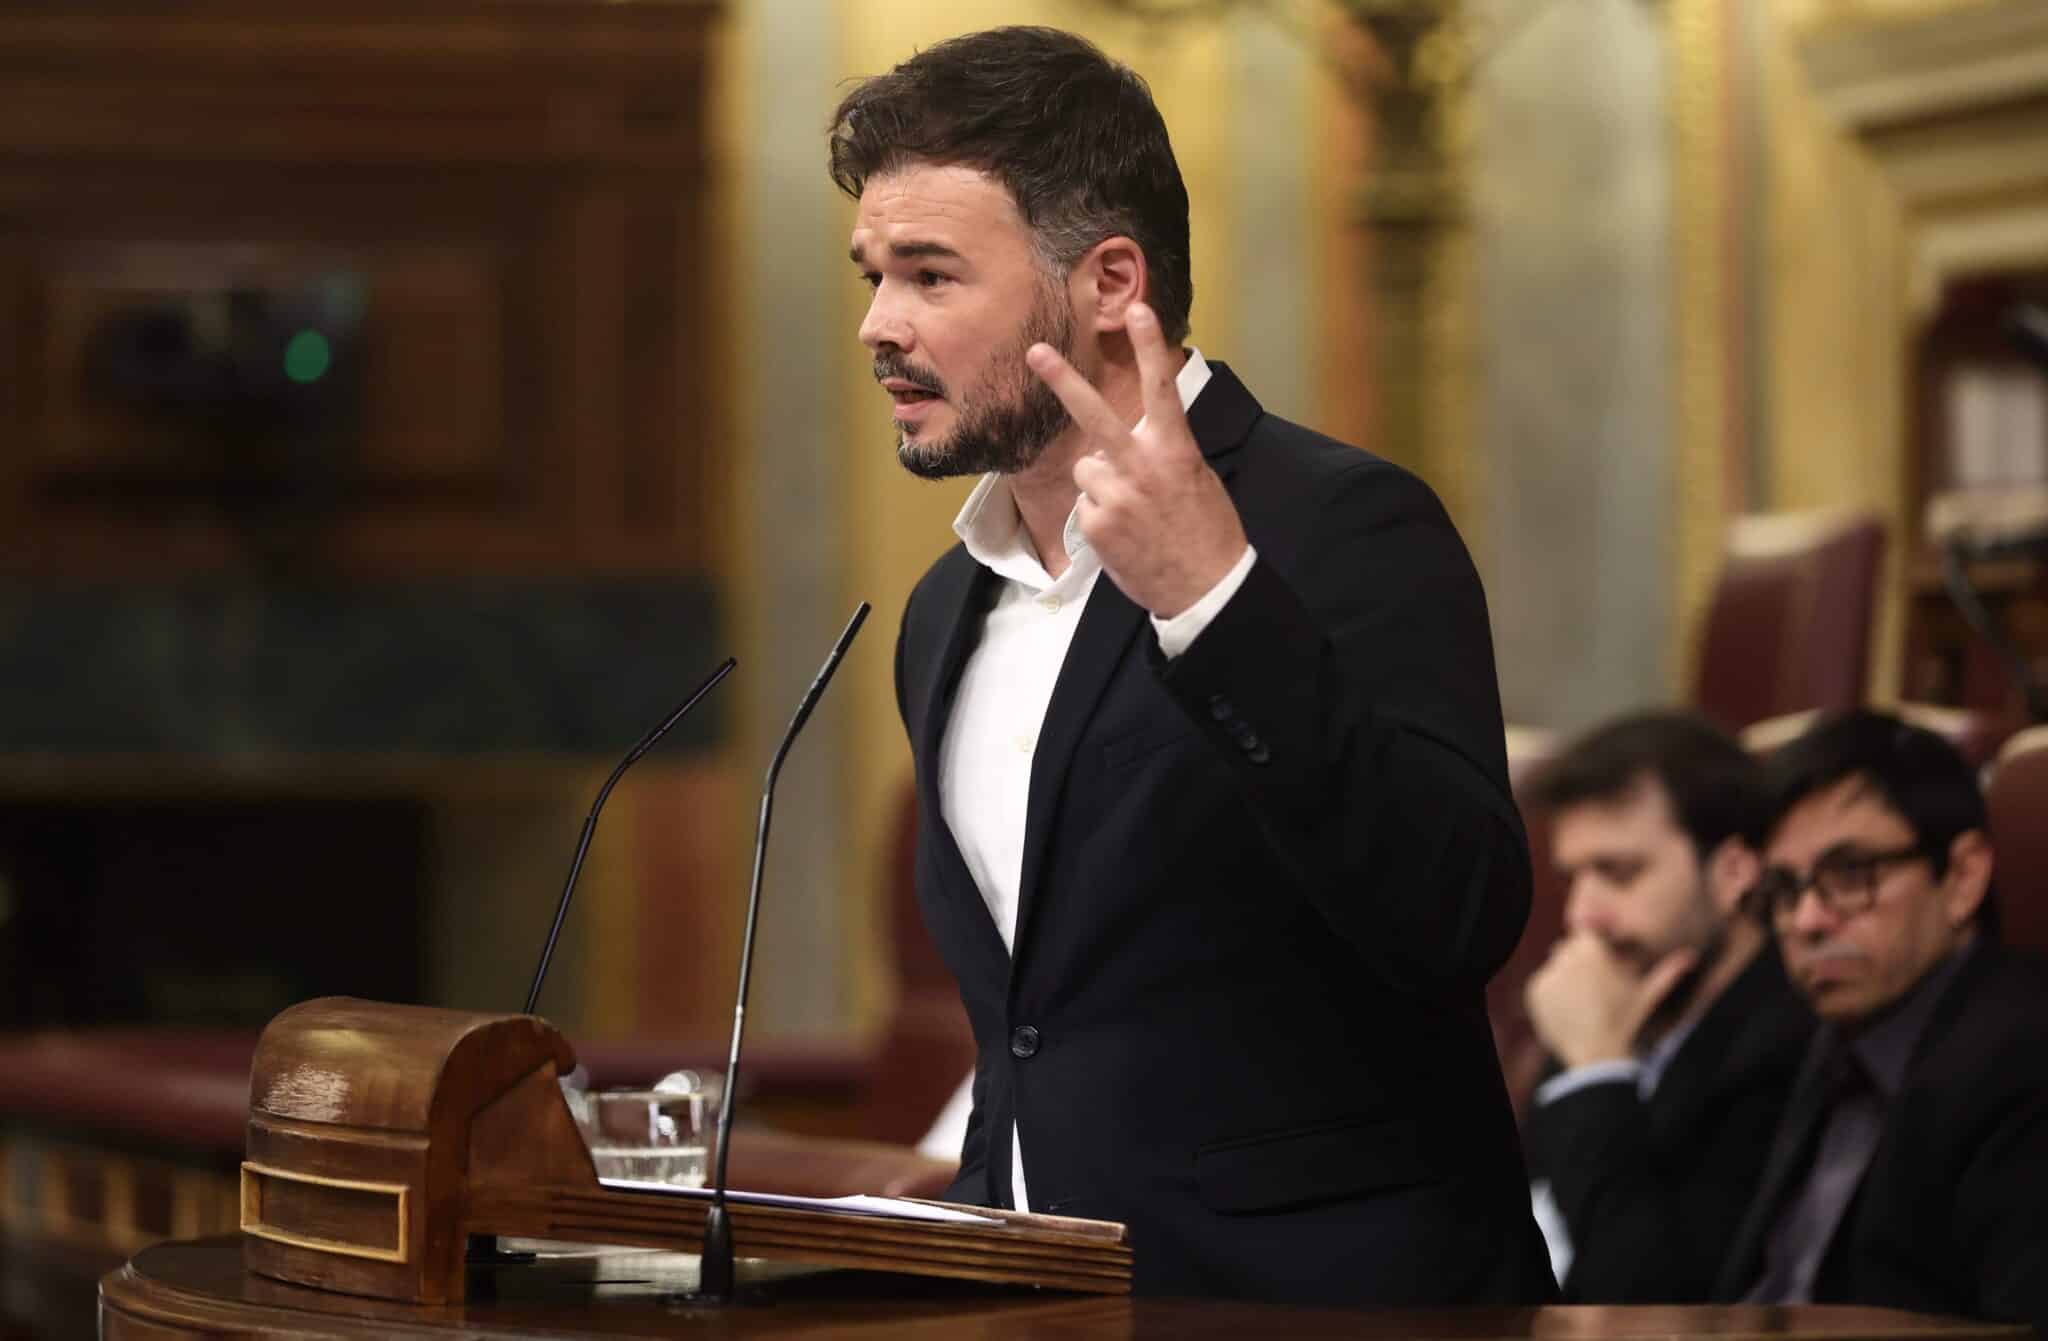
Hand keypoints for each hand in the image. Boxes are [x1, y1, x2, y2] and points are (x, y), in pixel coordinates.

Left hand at [1025, 303, 1247, 618]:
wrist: (1206, 588)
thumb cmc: (1206, 531)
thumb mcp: (1196, 480)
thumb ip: (1161, 453)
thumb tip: (1124, 445)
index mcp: (1175, 450)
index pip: (1161, 388)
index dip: (1149, 346)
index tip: (1137, 308)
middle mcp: (1142, 467)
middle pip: (1094, 414)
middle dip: (1063, 379)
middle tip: (1035, 351)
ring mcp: (1115, 496)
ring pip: (1087, 469)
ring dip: (1101, 484)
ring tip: (1132, 511)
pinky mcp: (1097, 525)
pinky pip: (1085, 505)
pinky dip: (1100, 517)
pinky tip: (1126, 534)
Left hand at [1522, 932, 1696, 1070]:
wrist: (1599, 1055)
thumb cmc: (1628, 1022)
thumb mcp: (1648, 996)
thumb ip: (1667, 972)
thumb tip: (1691, 956)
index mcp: (1592, 950)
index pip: (1586, 934)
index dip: (1595, 950)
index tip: (1603, 967)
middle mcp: (1566, 957)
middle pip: (1568, 950)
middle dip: (1579, 962)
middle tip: (1594, 990)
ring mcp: (1548, 974)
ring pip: (1556, 968)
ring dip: (1566, 979)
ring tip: (1583, 1004)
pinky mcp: (1534, 992)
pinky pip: (1541, 986)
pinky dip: (1551, 995)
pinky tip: (1569, 1012)